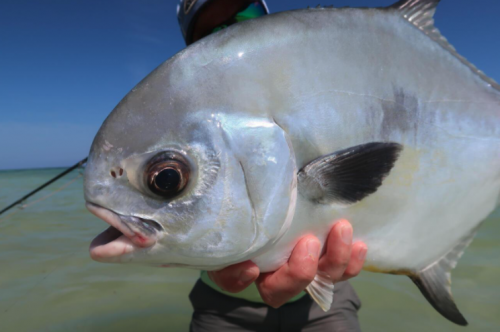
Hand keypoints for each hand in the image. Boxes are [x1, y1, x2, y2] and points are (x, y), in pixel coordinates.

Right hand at [207, 219, 366, 307]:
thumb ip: (230, 248)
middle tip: (308, 242)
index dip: (242, 280)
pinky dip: (353, 260)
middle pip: (290, 288)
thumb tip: (248, 265)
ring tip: (341, 229)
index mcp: (253, 271)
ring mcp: (308, 270)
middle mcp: (280, 278)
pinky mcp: (327, 260)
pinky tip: (359, 244)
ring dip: (335, 257)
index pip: (236, 282)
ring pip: (323, 277)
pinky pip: (343, 270)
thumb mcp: (234, 232)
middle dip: (302, 270)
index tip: (249, 267)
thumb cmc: (252, 224)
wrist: (273, 214)